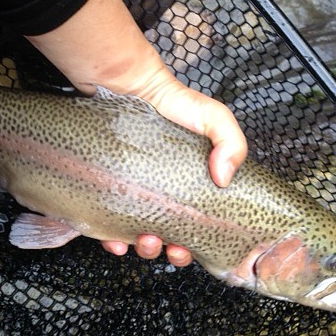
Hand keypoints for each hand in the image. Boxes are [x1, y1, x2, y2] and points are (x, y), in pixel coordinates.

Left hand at [25, 0, 246, 265]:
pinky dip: (109, 240)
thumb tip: (225, 179)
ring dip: (141, 249)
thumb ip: (231, 141)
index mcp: (185, 187)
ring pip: (134, 236)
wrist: (125, 84)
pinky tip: (113, 241)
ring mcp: (130, 194)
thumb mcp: (212, 116)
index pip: (192, 225)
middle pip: (164, 237)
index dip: (192, 245)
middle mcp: (158, 194)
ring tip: (143, 241)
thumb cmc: (170, 101)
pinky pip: (103, 224)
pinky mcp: (104, 189)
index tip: (188, 248)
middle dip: (167, 251)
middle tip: (167, 246)